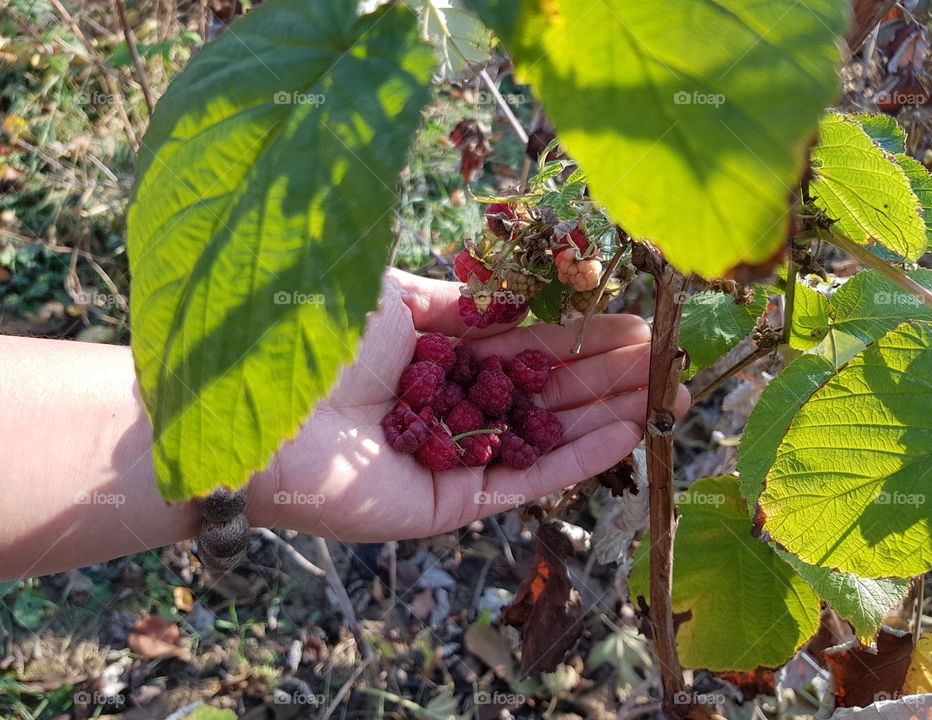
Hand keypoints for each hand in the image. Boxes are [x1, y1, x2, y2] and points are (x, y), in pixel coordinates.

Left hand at [249, 268, 689, 541]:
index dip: (579, 337)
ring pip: (546, 434)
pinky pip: (526, 479)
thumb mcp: (394, 298)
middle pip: (546, 391)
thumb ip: (456, 299)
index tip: (633, 325)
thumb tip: (513, 292)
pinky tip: (627, 433)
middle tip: (669, 360)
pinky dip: (577, 458)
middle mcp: (453, 407)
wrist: (260, 411)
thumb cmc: (316, 341)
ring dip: (607, 414)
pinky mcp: (452, 502)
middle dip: (608, 375)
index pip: (525, 347)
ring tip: (666, 394)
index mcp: (438, 356)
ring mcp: (456, 457)